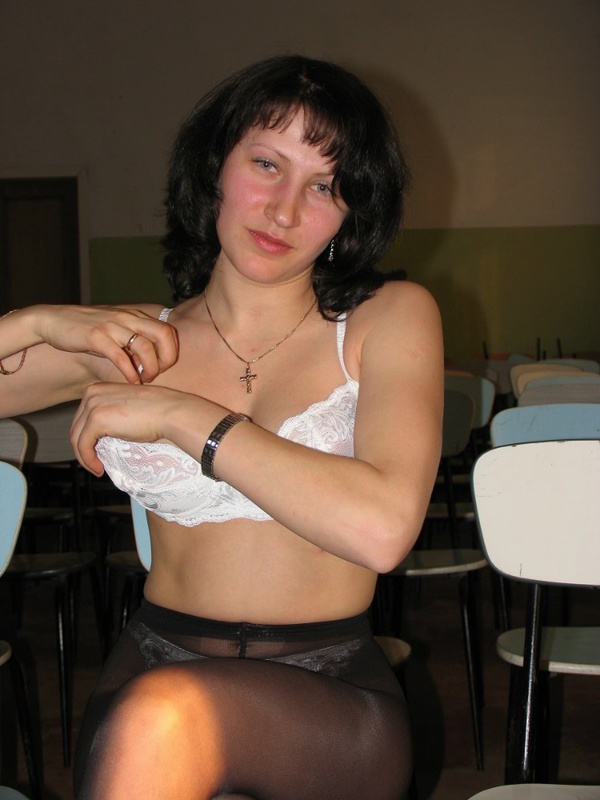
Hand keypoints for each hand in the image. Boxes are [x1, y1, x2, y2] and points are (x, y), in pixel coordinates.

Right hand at [36, 305, 178, 383]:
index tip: (162, 367)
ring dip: (149, 367)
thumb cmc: (86, 329)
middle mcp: (128, 318)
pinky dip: (129, 372)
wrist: (53, 321)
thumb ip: (133, 341)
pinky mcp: (96, 336)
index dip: (170, 352)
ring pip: (144, 346)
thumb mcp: (115, 330)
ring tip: (144, 379)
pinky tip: (131, 382)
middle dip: (166, 359)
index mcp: (135, 316)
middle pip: (163, 335)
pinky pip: (120, 356)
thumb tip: (151, 361)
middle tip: (156, 374)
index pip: (168, 331)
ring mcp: (112, 326)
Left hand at [70, 381, 194, 474]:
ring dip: (85, 457)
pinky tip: (99, 469)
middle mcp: (92, 393)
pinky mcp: (97, 419)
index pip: (82, 417)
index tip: (97, 451)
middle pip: (76, 427)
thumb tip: (107, 433)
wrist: (171, 412)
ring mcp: (93, 405)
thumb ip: (114, 414)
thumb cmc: (159, 411)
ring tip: (97, 468)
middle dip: (84, 448)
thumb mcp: (129, 408)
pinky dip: (88, 460)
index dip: (86, 437)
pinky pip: (83, 445)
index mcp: (99, 388)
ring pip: (76, 437)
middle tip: (96, 463)